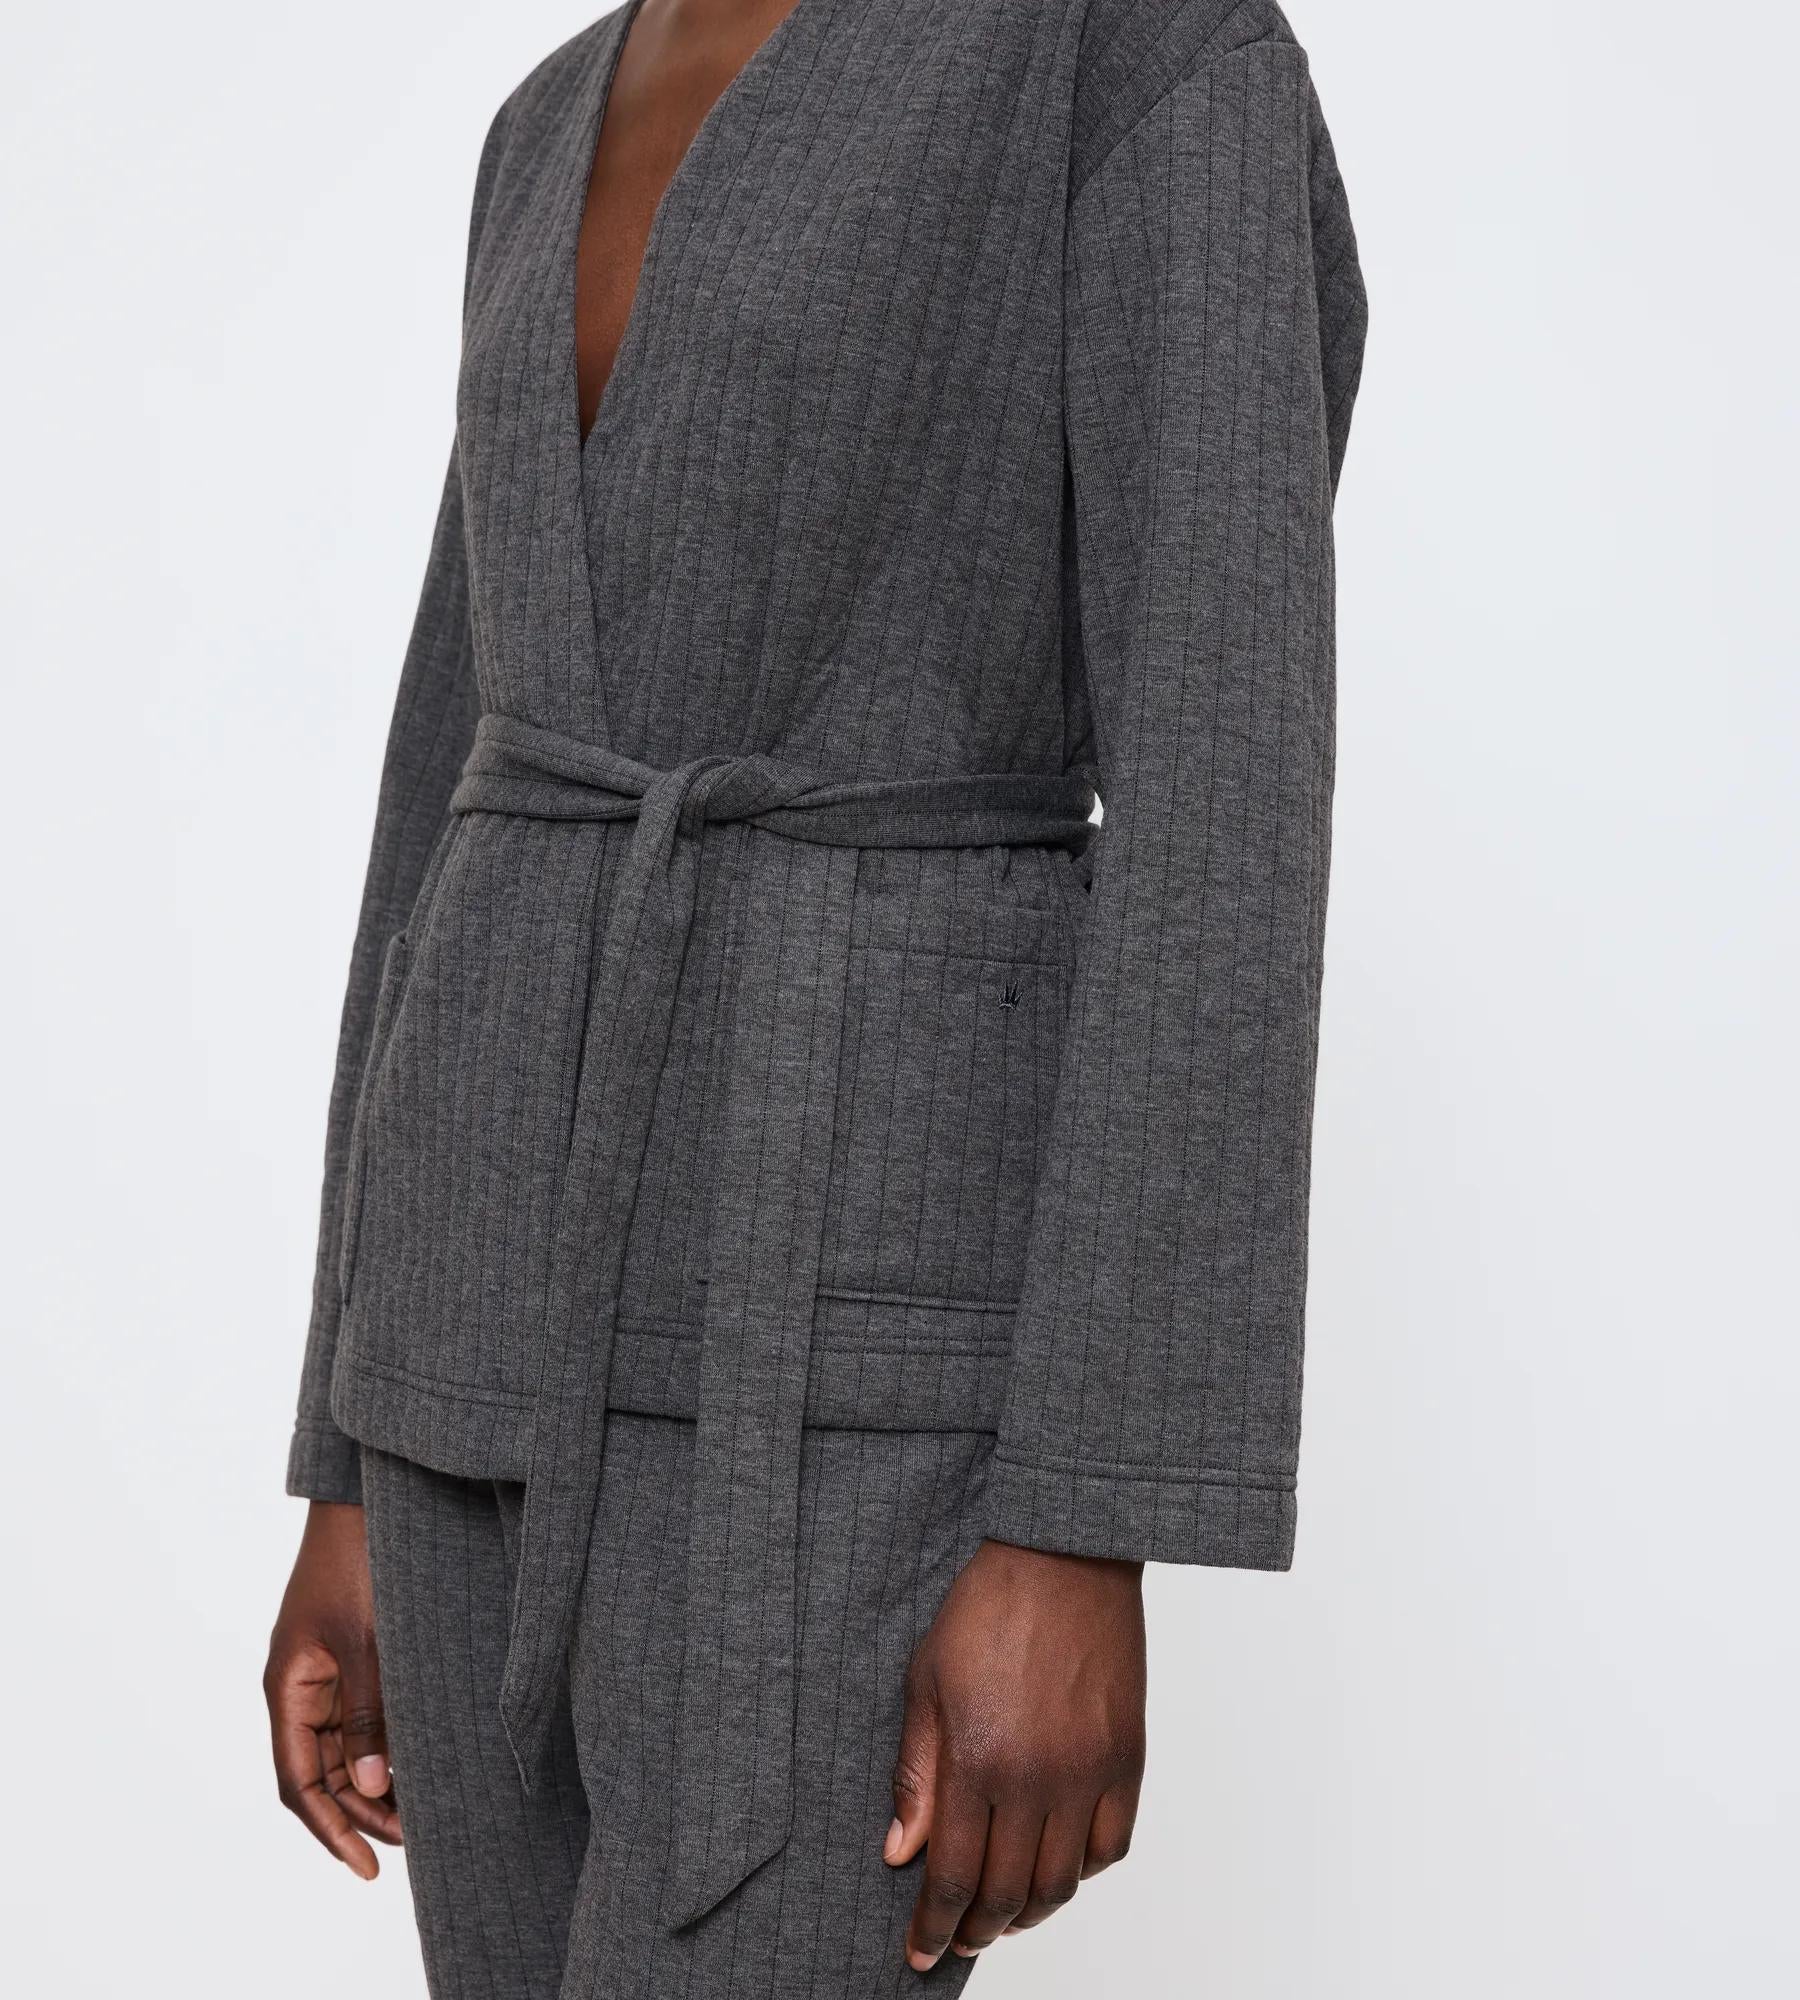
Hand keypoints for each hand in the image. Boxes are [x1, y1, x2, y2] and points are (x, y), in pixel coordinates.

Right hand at [264, 1500, 400, 1878]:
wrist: (364, 1501)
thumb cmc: (358, 1562)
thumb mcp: (368, 1641)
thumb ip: (369, 1713)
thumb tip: (375, 1784)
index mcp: (288, 1687)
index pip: (301, 1782)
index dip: (331, 1829)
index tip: (368, 1866)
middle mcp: (299, 1689)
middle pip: (322, 1775)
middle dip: (362, 1814)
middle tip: (414, 1840)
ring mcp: (324, 1675)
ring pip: (344, 1752)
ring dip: (376, 1785)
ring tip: (422, 1814)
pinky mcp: (351, 1659)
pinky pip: (361, 1721)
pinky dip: (386, 1748)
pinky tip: (417, 1765)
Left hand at [885, 1537, 1145, 1969]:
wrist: (1063, 1555)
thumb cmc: (987, 1608)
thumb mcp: (926, 1682)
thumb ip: (916, 1773)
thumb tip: (901, 1851)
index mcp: (978, 1759)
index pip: (953, 1876)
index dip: (934, 1927)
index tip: (919, 1954)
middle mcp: (1037, 1778)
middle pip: (1006, 1893)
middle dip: (975, 1930)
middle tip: (956, 1941)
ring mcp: (1088, 1772)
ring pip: (1060, 1882)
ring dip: (1027, 1913)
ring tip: (1002, 1915)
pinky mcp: (1127, 1758)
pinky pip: (1111, 1847)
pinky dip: (1082, 1874)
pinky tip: (1056, 1868)